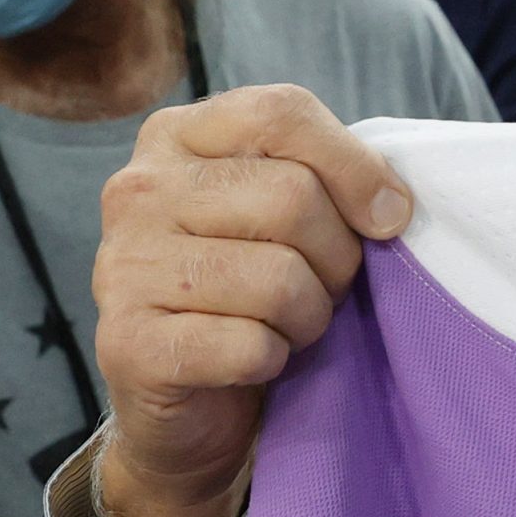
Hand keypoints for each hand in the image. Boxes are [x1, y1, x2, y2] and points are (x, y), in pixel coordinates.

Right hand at [88, 87, 410, 516]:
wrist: (194, 403)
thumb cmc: (259, 290)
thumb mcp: (293, 215)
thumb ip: (333, 181)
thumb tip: (393, 205)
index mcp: (179, 136)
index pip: (281, 113)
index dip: (354, 167)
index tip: (389, 217)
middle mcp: (138, 189)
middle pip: (291, 197)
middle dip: (338, 256)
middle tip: (327, 286)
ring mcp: (122, 263)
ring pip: (278, 277)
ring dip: (310, 315)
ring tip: (290, 322)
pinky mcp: (126, 341)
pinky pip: (250, 345)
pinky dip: (275, 359)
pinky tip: (254, 357)